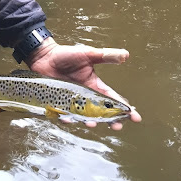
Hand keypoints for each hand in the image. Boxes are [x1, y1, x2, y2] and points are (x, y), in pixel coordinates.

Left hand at [25, 38, 141, 128]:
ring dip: (90, 122)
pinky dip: (67, 118)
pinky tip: (68, 119)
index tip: (136, 117)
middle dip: (111, 121)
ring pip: (84, 117)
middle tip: (117, 126)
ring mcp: (72, 101)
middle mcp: (85, 96)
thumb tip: (126, 54)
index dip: (124, 108)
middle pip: (101, 113)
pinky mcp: (59, 103)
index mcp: (94, 85)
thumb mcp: (87, 54)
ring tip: (92, 124)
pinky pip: (64, 115)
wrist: (44, 56)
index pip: (113, 99)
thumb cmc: (65, 54)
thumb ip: (105, 56)